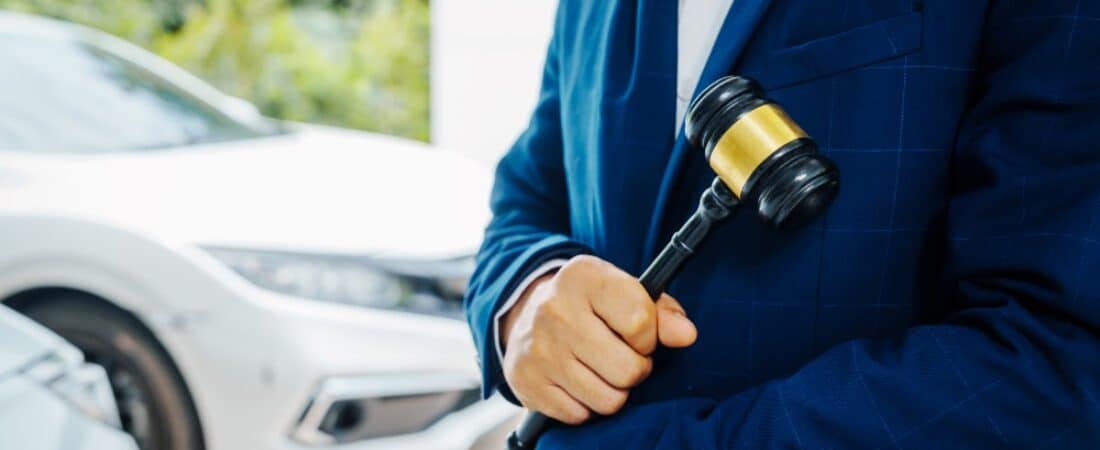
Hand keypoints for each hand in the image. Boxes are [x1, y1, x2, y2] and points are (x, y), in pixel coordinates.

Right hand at [500, 255, 696, 423]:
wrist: (524, 315)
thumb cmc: (588, 305)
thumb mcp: (623, 292)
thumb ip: (660, 312)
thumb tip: (686, 334)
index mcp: (583, 277)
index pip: (640, 321)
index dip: (649, 337)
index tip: (639, 336)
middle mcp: (554, 310)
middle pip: (628, 369)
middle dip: (635, 369)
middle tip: (622, 357)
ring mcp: (538, 349)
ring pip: (608, 400)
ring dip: (613, 391)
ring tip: (601, 370)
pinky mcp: (525, 381)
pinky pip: (579, 414)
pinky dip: (585, 405)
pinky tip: (576, 381)